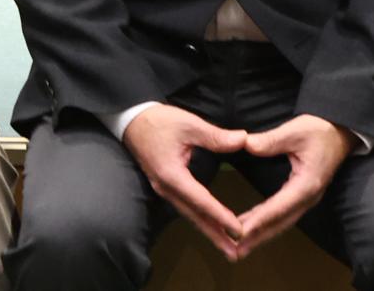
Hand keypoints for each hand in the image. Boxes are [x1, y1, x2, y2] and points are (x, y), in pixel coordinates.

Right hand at [122, 103, 247, 259]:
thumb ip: (216, 136)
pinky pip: (184, 207)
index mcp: (172, 175)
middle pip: (194, 216)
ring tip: (227, 247)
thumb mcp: (189, 124)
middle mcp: (166, 188)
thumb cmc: (158, 121)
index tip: (239, 232)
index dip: (221, 217)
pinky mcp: (163, 186)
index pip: (201, 201)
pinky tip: (210, 225)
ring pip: (189, 214)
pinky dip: (200, 219)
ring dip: (209, 231)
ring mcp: (163, 189)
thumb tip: (244, 141)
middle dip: (215, 236)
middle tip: (235, 255)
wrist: (130, 119)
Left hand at [234, 114, 353, 256]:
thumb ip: (271, 140)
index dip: (259, 220)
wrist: (340, 132)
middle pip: (279, 223)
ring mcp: (305, 198)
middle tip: (234, 250)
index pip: (279, 207)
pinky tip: (249, 227)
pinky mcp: (301, 196)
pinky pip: (281, 215)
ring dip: (260, 235)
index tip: (240, 231)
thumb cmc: (319, 130)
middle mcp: (307, 197)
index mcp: (306, 184)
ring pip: (281, 222)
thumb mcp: (295, 131)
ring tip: (238, 246)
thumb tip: (248, 144)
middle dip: (257, 237)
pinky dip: (265, 224)